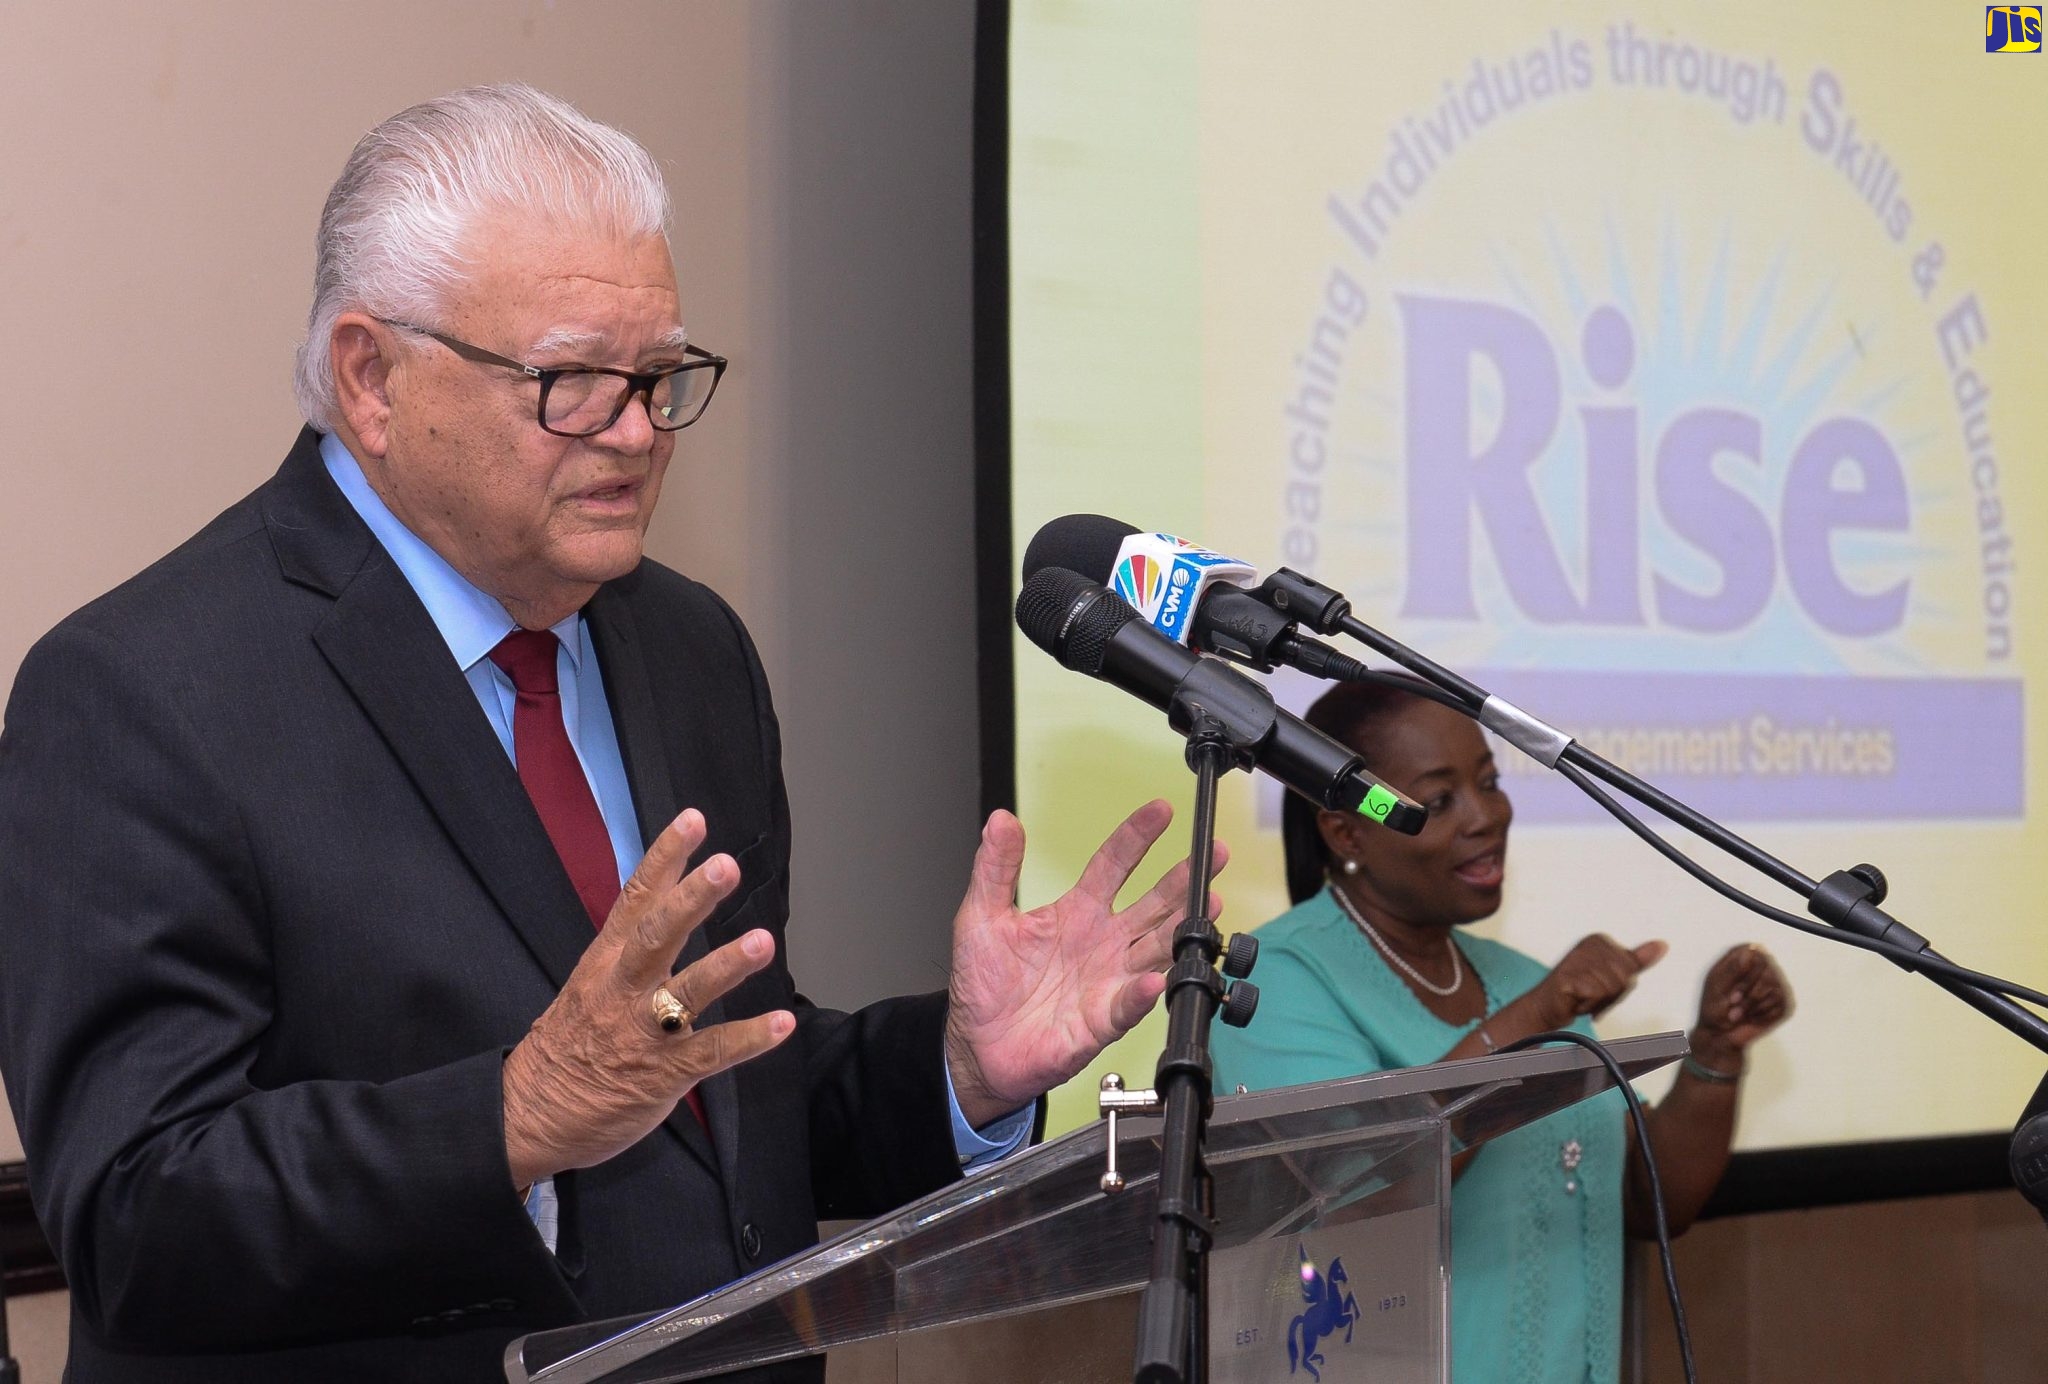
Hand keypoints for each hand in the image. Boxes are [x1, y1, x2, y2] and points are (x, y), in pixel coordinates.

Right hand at [501, 809, 793, 1186]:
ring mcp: (643, 1031)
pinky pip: (710, 1053)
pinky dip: (748, 1038)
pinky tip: (781, 1023)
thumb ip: (632, 942)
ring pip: (686, 990)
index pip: (635, 899)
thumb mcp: (591, 982)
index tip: (693, 820)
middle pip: (657, 935)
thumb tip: (668, 894)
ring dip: (725, 964)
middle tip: (725, 866)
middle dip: (692, 900)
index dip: (664, 858)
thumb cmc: (567, 1045)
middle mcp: (623, 989)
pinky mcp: (663, 1074)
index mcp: (605, 962)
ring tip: (762, 941)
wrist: (526, 1115)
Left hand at [943, 801, 1226, 1128]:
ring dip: (1184, 927)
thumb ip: (995, 868)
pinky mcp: (1103, 1020)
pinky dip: (1143, 992)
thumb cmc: (984, 985)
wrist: (978, 1046)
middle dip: (1186, 878)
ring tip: (1210, 904)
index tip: (1161, 810)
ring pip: (1158, 947)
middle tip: (1212, 852)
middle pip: (1154, 903)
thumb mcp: (981, 917)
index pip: (1114, 864)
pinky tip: (1155, 979)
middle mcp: (1102, 943)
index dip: (1137, 836)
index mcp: (1076, 912)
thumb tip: (1000, 821)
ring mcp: (1109, 979)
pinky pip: (1129, 1003)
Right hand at [1529, 933, 1667, 1026]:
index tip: (1600, 987)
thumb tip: (1663, 945)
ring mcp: (1578, 958)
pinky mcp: (1569, 975)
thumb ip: (1637, 960)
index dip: (1620, 987)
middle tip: (1590, 995)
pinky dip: (1589, 1006)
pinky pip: (1598, 994)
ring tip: (1582, 999)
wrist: (1546, 1007)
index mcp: (1600, 939)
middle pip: (1625, 978)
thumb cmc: (1579, 991)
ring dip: (1599, 1002)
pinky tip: (1576, 1002)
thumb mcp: (1612, 975)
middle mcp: (1589, 943)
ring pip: (1613, 987)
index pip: (1632, 969)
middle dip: (1611, 996)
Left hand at [1689, 944, 1794, 1068]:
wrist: (1720, 1035)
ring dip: (1752, 1006)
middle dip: (1748, 993)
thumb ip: (1732, 968)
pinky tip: (1750, 1018)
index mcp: (1742, 958)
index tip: (1732, 992)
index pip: (1755, 953)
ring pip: (1774, 988)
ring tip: (1736, 1014)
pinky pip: (1779, 1004)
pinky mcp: (1782, 1002)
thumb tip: (1751, 950)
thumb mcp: (1716, 986)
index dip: (1746, 974)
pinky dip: (1761, 1014)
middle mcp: (1762, 967)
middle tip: (1733, 1004)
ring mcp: (1775, 984)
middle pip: (1768, 971)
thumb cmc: (1713, 1008)